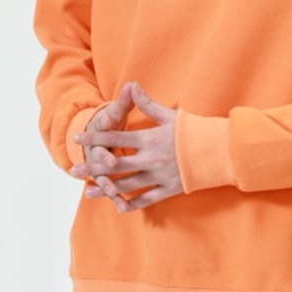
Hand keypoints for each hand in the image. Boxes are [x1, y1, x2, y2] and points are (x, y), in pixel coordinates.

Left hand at [71, 82, 181, 211]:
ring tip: (88, 192)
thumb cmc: (193, 130)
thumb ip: (147, 104)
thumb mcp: (170, 115)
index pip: (116, 139)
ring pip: (126, 185)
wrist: (217, 151)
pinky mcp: (167, 189)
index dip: (95, 137)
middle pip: (115, 165)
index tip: (77, 137)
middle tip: (74, 169)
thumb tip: (131, 85)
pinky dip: (131, 204)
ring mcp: (158, 176)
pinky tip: (117, 207)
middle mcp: (150, 159)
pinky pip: (146, 199)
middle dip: (93, 167)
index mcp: (149, 139)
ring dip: (106, 188)